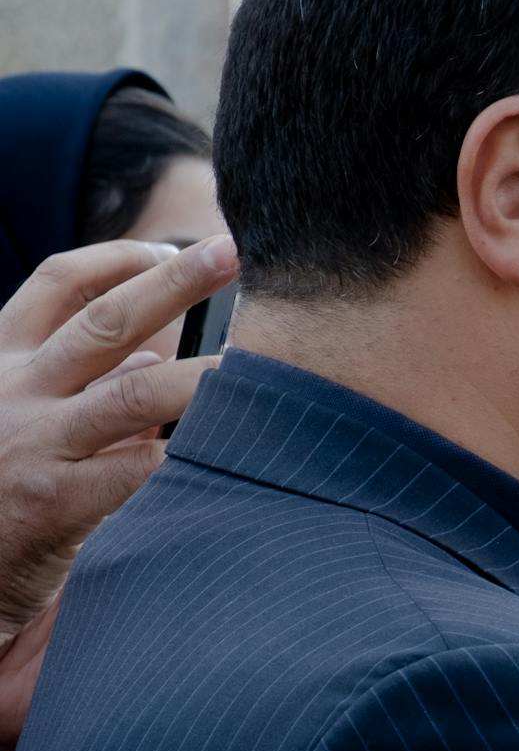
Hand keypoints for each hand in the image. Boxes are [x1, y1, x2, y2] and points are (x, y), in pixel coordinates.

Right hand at [0, 237, 237, 750]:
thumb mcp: (23, 420)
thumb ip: (81, 388)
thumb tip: (154, 358)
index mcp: (1, 360)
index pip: (55, 283)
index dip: (116, 257)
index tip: (171, 247)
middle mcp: (15, 392)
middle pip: (104, 322)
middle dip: (173, 283)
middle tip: (234, 253)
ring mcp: (34, 444)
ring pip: (133, 394)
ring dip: (203, 375)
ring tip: (260, 362)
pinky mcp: (53, 503)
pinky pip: (138, 471)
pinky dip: (189, 457)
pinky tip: (239, 452)